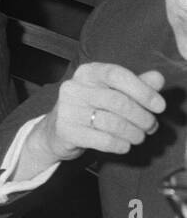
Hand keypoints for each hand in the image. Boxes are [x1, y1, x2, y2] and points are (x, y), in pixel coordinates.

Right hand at [18, 64, 164, 177]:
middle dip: (142, 117)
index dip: (142, 90)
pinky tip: (124, 145)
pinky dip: (120, 144)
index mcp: (87, 72)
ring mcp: (66, 109)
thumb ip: (137, 85)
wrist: (58, 131)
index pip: (117, 75)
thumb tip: (158, 78)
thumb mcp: (113, 92)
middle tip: (151, 127)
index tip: (160, 106)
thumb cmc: (91, 108)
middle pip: (118, 101)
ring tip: (139, 137)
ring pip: (112, 122)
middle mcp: (73, 87)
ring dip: (133, 133)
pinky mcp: (65, 130)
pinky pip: (102, 140)